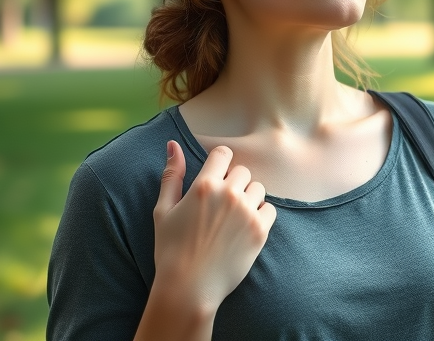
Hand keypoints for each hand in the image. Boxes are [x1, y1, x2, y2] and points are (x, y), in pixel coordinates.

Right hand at [152, 140, 276, 311]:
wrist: (188, 288)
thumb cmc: (170, 249)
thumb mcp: (163, 210)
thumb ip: (172, 175)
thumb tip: (173, 144)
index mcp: (204, 185)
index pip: (224, 153)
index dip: (220, 163)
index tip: (216, 177)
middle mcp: (228, 194)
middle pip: (243, 171)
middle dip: (234, 182)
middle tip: (221, 205)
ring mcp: (246, 212)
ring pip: (258, 189)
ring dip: (248, 198)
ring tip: (233, 218)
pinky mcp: (260, 231)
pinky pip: (270, 209)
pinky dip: (260, 215)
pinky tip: (244, 228)